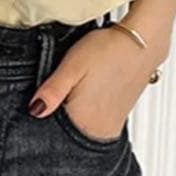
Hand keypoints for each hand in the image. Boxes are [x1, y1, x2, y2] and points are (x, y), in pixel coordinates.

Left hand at [27, 25, 167, 139]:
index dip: (45, 114)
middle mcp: (100, 130)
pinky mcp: (119, 119)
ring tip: (77, 86)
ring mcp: (111, 126)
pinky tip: (87, 91)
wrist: (140, 43)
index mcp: (84, 120)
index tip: (45, 97)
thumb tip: (35, 110)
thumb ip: (52, 91)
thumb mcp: (72, 66)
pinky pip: (95, 123)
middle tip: (62, 86)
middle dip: (58, 114)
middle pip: (67, 132)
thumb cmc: (108, 50)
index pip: (53, 133)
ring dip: (73, 112)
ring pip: (81, 127)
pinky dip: (87, 111)